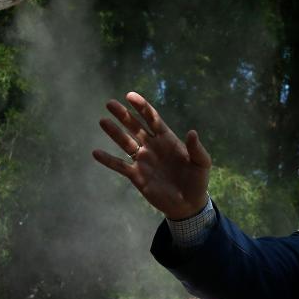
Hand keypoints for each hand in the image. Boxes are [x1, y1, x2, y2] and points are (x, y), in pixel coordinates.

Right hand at [93, 92, 210, 219]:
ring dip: (114, 132)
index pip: (152, 119)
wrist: (189, 203)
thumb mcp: (202, 163)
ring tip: (102, 121)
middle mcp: (152, 146)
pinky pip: (120, 165)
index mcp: (167, 139)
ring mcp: (143, 160)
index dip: (142, 107)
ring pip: (125, 142)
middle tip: (110, 103)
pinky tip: (96, 153)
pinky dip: (108, 160)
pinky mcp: (137, 176)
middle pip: (135, 127)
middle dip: (123, 115)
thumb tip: (192, 132)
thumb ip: (196, 148)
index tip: (130, 96)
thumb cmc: (197, 180)